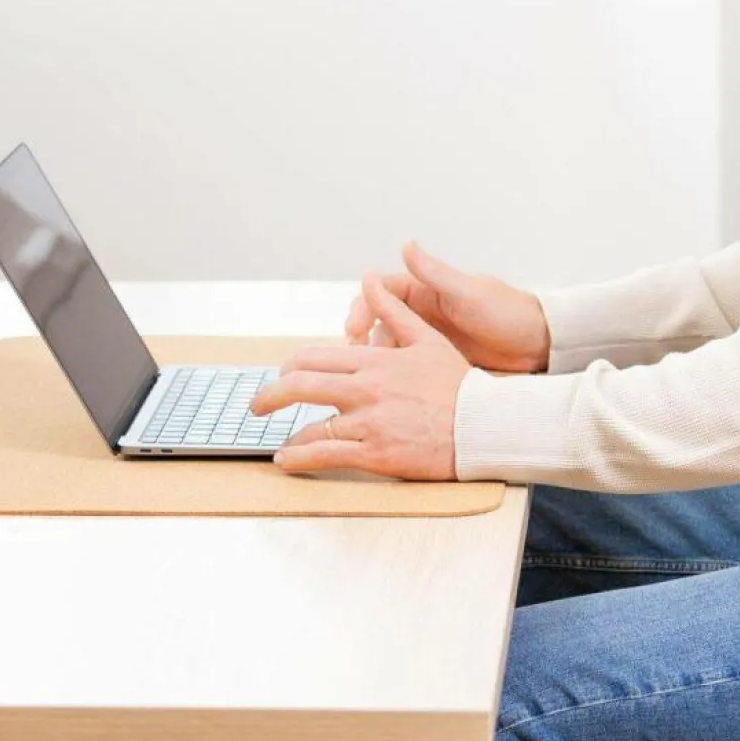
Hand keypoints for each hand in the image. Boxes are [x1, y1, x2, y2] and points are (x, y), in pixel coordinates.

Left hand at [252, 273, 470, 479]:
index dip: (289, 368)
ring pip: (311, 426)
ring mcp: (369, 423)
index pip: (314, 358)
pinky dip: (299, 458)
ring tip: (280, 441)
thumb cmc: (458, 385)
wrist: (482, 426)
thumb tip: (369, 279)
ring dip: (289, 434)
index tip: (282, 376)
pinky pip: (326, 455)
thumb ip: (393, 311)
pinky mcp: (376, 453)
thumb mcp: (427, 339)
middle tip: (257, 406)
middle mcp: (365, 389)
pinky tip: (287, 461)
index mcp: (374, 360)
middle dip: (269, 396)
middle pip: (300, 387)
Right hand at [345, 239, 548, 373]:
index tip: (355, 329)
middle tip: (356, 360)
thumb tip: (407, 244)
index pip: (380, 293)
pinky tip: (389, 389)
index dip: (362, 308)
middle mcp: (421, 311)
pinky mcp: (435, 361)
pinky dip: (392, 374)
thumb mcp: (468, 292)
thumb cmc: (507, 312)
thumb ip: (435, 272)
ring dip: (374, 358)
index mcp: (425, 290)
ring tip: (370, 378)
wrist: (537, 344)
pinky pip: (405, 366)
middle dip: (361, 338)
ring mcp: (427, 337)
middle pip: (376, 321)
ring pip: (387, 346)